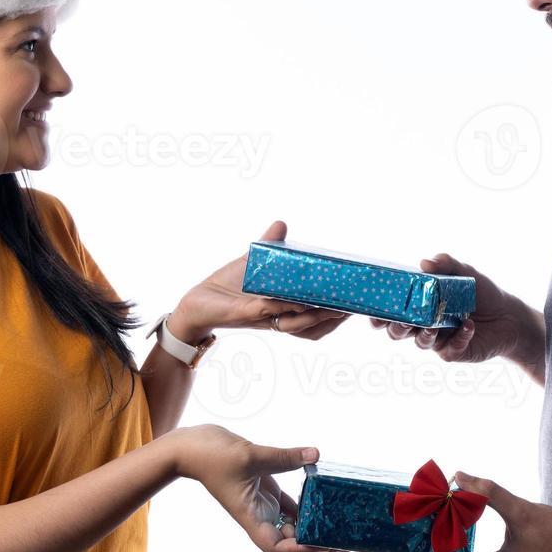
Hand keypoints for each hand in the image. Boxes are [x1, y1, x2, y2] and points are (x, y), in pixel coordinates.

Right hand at [167, 423, 331, 551]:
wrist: (192, 447)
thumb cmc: (212, 457)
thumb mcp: (252, 456)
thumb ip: (285, 457)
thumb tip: (315, 454)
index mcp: (251, 516)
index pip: (276, 547)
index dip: (300, 551)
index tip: (323, 546)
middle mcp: (257, 514)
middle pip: (289, 539)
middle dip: (314, 541)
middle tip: (343, 537)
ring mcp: (261, 502)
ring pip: (292, 521)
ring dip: (312, 523)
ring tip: (339, 522)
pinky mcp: (263, 488)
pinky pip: (289, 502)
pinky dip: (305, 502)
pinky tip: (323, 498)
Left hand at [169, 221, 349, 342]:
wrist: (196, 301)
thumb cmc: (226, 286)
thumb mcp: (253, 263)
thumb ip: (270, 245)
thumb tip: (282, 223)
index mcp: (281, 309)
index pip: (315, 318)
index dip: (335, 314)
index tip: (355, 305)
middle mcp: (274, 317)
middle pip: (311, 327)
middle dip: (332, 319)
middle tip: (351, 308)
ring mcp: (261, 317)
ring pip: (294, 324)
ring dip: (314, 317)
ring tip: (333, 308)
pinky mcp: (243, 313)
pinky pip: (267, 311)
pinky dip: (281, 305)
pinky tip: (293, 300)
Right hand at [370, 254, 537, 365]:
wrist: (509, 316)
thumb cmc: (481, 294)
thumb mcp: (465, 272)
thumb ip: (446, 264)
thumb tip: (425, 263)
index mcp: (419, 305)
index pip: (391, 311)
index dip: (378, 314)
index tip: (374, 312)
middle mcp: (423, 324)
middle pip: (397, 331)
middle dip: (396, 326)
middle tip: (403, 319)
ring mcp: (437, 340)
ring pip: (420, 342)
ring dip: (424, 334)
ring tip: (434, 326)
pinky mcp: (454, 352)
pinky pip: (449, 350)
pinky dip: (458, 338)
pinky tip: (468, 326)